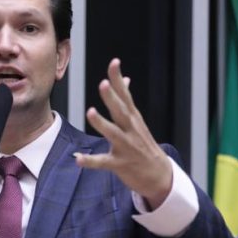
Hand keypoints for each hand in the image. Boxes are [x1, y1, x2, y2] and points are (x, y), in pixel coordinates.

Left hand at [74, 58, 171, 209]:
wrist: (159, 175)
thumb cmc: (144, 145)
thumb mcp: (137, 121)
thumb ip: (127, 101)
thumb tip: (124, 80)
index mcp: (133, 119)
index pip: (126, 96)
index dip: (118, 80)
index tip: (114, 63)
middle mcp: (131, 130)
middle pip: (121, 111)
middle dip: (112, 97)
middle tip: (102, 83)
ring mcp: (126, 147)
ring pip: (112, 133)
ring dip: (101, 123)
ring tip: (90, 112)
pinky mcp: (120, 164)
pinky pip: (103, 162)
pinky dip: (90, 161)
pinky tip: (78, 159)